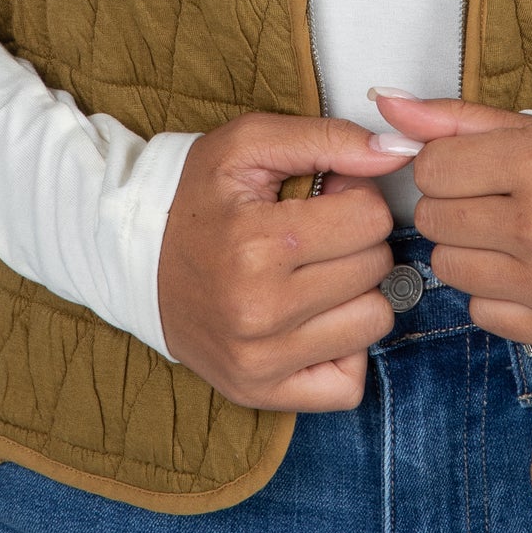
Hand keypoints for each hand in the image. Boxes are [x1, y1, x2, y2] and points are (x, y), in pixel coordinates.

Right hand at [157, 111, 416, 410]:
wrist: (134, 255)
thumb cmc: (198, 194)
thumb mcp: (250, 144)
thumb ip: (329, 139)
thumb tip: (397, 154)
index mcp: (260, 243)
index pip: (371, 221)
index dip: (356, 200)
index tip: (326, 199)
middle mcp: (261, 310)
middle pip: (376, 269)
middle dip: (357, 242)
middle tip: (317, 234)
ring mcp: (260, 360)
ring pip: (373, 323)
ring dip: (357, 294)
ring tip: (317, 274)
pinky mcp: (260, 392)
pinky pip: (348, 385)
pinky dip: (345, 352)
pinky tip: (316, 321)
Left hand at [368, 89, 531, 351]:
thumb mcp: (523, 128)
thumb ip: (448, 117)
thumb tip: (385, 100)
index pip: (431, 168)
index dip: (446, 165)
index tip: (477, 168)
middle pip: (433, 221)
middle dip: (454, 208)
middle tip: (496, 202)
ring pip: (447, 268)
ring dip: (468, 251)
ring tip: (510, 235)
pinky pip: (479, 310)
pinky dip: (494, 291)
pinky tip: (526, 269)